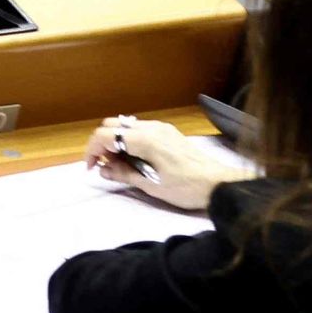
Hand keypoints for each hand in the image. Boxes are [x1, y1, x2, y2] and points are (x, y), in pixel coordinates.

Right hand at [85, 117, 234, 211]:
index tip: (91, 167)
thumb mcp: (152, 185)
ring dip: (117, 141)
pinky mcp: (169, 132)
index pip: (105, 135)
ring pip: (126, 126)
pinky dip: (131, 140)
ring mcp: (161, 127)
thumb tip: (102, 169)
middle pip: (113, 125)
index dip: (92, 150)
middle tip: (107, 165)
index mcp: (143, 139)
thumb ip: (124, 174)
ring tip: (122, 164)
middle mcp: (150, 127)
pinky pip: (140, 129)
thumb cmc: (185, 187)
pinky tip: (138, 158)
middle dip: (103, 143)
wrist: (220, 184)